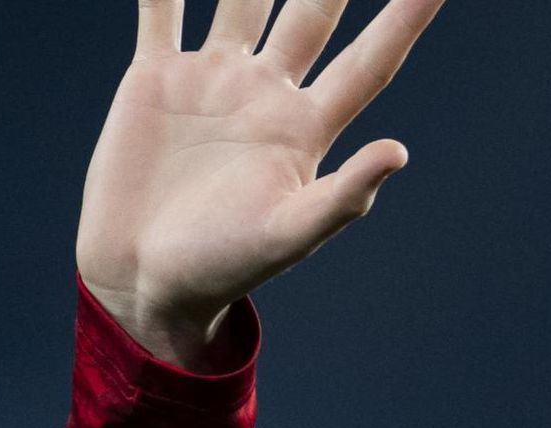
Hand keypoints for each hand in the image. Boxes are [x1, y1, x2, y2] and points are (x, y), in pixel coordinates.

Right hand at [77, 0, 445, 366]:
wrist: (145, 276)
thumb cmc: (226, 265)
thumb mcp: (291, 235)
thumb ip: (344, 195)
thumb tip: (400, 151)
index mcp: (309, 128)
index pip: (370, 61)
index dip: (405, 20)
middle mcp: (268, 94)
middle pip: (314, 14)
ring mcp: (214, 80)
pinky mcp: (156, 77)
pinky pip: (163, 9)